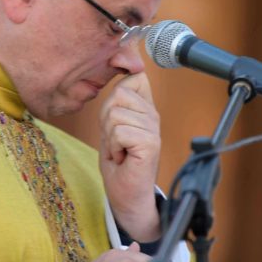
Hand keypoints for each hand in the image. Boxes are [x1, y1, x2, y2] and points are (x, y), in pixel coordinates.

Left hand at [99, 73, 160, 242]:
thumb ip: (116, 101)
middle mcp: (153, 114)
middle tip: (116, 141)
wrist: (127, 195)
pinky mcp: (151, 143)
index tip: (115, 120)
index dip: (118, 93)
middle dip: (107, 119)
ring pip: (116, 114)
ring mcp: (154, 128)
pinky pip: (119, 131)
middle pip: (119, 94)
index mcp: (145, 107)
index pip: (135, 77)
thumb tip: (122, 66)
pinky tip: (122, 157)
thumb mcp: (112, 125)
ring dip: (110, 137)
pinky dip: (114, 147)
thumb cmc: (119, 162)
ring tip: (119, 150)